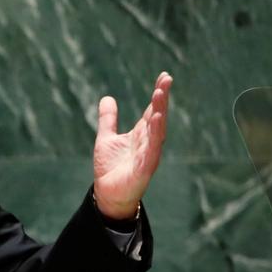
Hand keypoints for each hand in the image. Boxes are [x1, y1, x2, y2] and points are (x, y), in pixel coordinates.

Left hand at [92, 71, 172, 219]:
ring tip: (160, 95)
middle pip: (157, 117)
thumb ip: (108, 120)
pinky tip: (156, 122)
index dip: (158, 95)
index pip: (151, 110)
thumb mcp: (106, 139)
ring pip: (157, 131)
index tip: (164, 76)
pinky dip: (154, 137)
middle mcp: (147, 142)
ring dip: (159, 113)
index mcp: (140, 134)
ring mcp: (148, 155)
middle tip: (166, 80)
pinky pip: (151, 151)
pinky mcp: (144, 169)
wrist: (107, 195)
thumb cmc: (111, 168)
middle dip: (162, 99)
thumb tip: (107, 98)